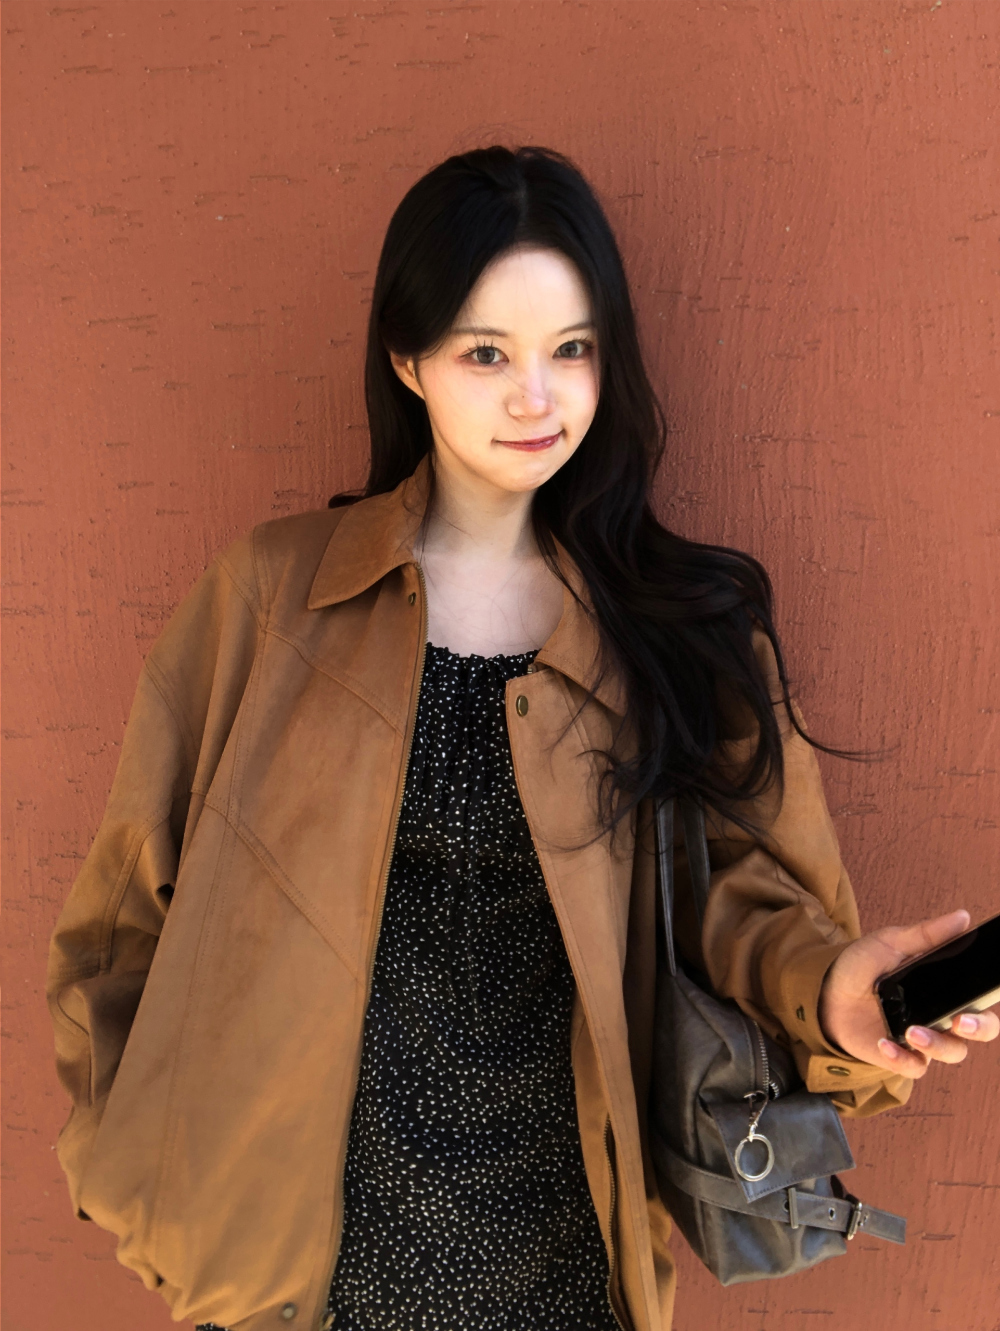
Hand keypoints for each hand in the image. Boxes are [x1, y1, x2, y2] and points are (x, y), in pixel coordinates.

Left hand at [818, 909, 999, 1077]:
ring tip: (911, 1031)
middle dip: (980, 1029)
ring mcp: (922, 1038)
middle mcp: (940, 1015)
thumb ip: (926, 934)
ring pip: (952, 1052)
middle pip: (980, 1031)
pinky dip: (902, 1059)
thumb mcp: (890, 943)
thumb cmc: (862, 965)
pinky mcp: (900, 1055)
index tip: (986, 995)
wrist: (824, 990)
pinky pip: (915, 1067)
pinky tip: (884, 1043)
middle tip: (961, 1021)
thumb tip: (963, 917)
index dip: (990, 1001)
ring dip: (937, 1045)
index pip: (982, 998)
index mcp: (945, 988)